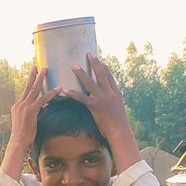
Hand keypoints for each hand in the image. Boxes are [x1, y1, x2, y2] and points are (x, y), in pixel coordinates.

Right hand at [0, 67, 58, 178]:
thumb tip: (40, 108)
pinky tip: (58, 88)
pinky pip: (42, 100)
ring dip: (40, 79)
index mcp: (17, 106)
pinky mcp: (30, 111)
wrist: (18, 142)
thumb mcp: (26, 121)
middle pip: (28, 86)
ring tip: (46, 70)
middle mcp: (19, 104)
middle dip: (33, 75)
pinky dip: (51, 93)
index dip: (29, 81)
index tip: (32, 72)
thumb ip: (32, 112)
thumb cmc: (23, 134)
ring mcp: (24, 107)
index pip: (25, 90)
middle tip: (38, 65)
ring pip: (34, 90)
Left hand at [63, 54, 140, 171]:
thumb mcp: (119, 107)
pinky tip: (65, 90)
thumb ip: (117, 98)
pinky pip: (82, 98)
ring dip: (81, 73)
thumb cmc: (118, 122)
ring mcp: (103, 99)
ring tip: (73, 65)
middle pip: (102, 74)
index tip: (98, 58)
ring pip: (91, 83)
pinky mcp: (95, 107)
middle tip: (88, 53)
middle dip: (95, 63)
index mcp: (116, 92)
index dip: (104, 66)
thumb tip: (119, 91)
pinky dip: (73, 93)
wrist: (120, 132)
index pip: (110, 76)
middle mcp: (110, 93)